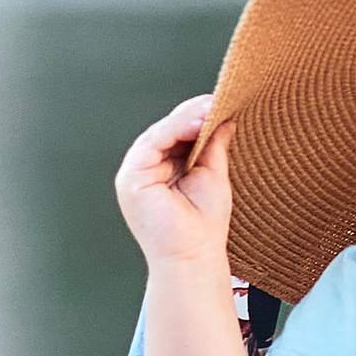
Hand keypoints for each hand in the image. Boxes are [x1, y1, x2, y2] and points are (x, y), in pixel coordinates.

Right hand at [115, 95, 234, 269]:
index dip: (197, 117)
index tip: (220, 102)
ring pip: (159, 133)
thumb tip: (224, 118)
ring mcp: (135, 174)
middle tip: (218, 99)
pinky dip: (176, 129)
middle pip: (167, 131)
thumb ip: (213, 145)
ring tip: (211, 108)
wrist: (194, 256)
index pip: (176, 134)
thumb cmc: (203, 226)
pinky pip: (153, 143)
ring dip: (187, 118)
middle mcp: (144, 170)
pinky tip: (198, 123)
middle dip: (193, 114)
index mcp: (160, 169)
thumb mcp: (212, 174)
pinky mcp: (132, 178)